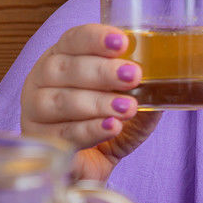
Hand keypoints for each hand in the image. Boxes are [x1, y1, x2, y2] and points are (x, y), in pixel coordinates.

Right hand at [20, 24, 158, 181]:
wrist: (89, 164)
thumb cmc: (106, 121)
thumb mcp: (130, 100)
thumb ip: (145, 88)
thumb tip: (167, 80)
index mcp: (62, 57)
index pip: (74, 39)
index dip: (96, 38)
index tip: (122, 42)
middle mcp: (42, 79)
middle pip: (65, 68)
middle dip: (102, 71)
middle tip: (133, 76)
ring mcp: (34, 110)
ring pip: (64, 101)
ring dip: (99, 102)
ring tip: (128, 107)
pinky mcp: (38, 140)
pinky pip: (64, 133)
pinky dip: (91, 129)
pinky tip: (112, 127)